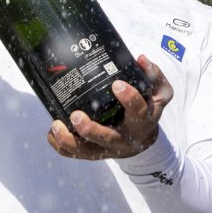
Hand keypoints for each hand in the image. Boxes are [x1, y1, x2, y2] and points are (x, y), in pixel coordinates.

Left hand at [47, 55, 172, 159]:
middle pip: (106, 138)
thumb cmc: (147, 109)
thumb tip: (140, 58)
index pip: (138, 111)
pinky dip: (61, 146)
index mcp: (141, 121)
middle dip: (90, 129)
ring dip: (69, 140)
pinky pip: (75, 154)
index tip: (117, 84)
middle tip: (76, 115)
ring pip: (86, 151)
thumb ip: (153, 75)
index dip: (129, 98)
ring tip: (55, 125)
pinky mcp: (94, 153)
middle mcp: (124, 138)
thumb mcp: (159, 93)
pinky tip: (52, 133)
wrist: (142, 139)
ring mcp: (107, 148)